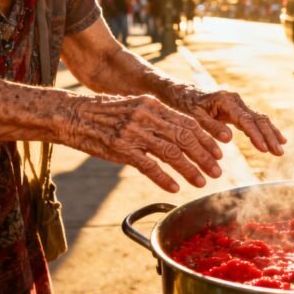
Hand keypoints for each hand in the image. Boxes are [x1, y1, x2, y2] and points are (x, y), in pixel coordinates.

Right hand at [59, 94, 223, 192]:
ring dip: (190, 170)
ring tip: (202, 182)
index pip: (188, 123)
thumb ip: (157, 119)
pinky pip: (149, 166)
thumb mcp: (135, 107)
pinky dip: (164, 178)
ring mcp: (134, 133)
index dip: (207, 138)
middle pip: (185, 139)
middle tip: (217, 170)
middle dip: (204, 156)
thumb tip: (182, 133)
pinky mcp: (121, 149)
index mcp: (153, 105)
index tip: (220, 151)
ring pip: (171, 154)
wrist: (73, 116)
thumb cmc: (106, 114)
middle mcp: (146, 117)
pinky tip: (175, 187)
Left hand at [176, 89, 286, 155]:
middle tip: (279, 152)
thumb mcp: (194, 117)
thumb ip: (211, 127)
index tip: (264, 149)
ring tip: (281, 150)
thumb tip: (229, 139)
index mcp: (226, 101)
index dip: (256, 135)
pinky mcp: (239, 110)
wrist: (182, 93)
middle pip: (258, 119)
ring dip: (271, 134)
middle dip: (269, 136)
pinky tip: (277, 140)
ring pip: (260, 119)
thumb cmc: (185, 106)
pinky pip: (256, 120)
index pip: (246, 120)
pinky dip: (266, 131)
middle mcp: (236, 100)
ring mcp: (239, 104)